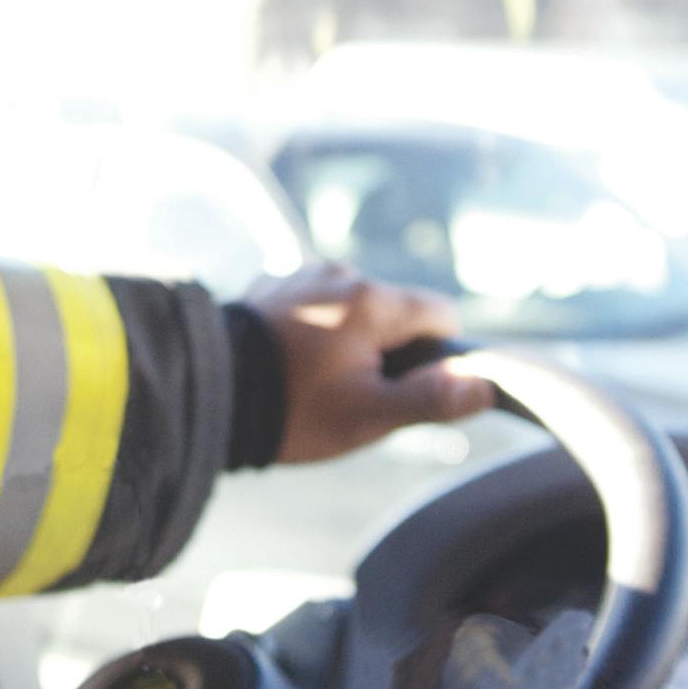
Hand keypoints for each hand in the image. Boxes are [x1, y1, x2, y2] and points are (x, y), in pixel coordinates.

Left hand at [247, 265, 490, 466]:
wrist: (204, 393)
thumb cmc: (294, 410)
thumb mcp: (370, 416)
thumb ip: (432, 399)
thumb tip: (484, 386)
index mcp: (373, 300)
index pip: (440, 313)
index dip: (439, 355)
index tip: (410, 388)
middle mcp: (340, 272)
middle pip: (395, 310)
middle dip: (388, 350)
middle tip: (351, 396)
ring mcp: (300, 274)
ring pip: (352, 307)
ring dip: (348, 338)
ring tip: (312, 383)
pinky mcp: (267, 284)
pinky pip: (312, 303)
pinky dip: (312, 328)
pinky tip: (287, 364)